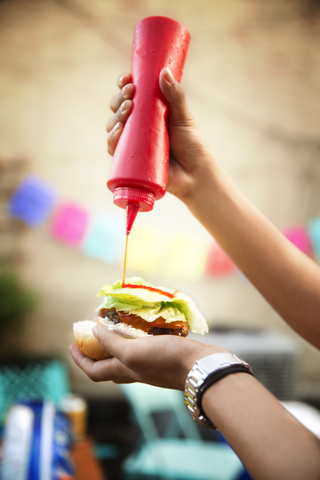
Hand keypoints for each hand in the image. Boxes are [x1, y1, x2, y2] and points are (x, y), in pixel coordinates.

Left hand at [69, 325, 227, 389]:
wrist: (199, 366)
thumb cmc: (165, 360)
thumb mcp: (133, 352)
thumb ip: (112, 343)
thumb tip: (94, 331)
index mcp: (124, 371)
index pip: (93, 371)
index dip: (79, 359)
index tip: (71, 344)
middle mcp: (134, 370)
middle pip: (107, 364)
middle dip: (95, 349)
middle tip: (91, 331)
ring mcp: (149, 363)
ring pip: (125, 353)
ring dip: (115, 340)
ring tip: (113, 323)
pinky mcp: (162, 354)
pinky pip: (141, 345)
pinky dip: (134, 335)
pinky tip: (138, 323)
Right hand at [106, 68, 216, 203]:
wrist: (196, 175)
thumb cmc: (192, 146)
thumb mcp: (184, 118)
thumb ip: (175, 96)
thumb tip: (164, 71)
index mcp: (149, 113)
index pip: (131, 96)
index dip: (124, 86)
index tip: (127, 79)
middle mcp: (138, 128)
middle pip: (119, 109)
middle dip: (120, 99)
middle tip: (131, 93)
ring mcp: (133, 144)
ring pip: (114, 126)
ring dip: (116, 116)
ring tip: (128, 109)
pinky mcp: (130, 161)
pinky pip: (114, 149)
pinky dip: (112, 138)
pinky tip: (118, 130)